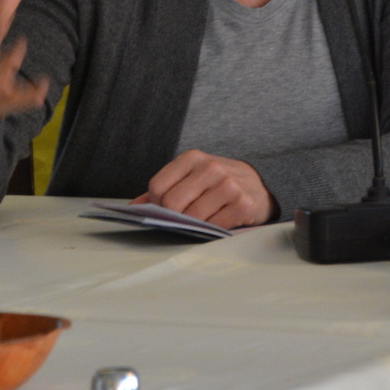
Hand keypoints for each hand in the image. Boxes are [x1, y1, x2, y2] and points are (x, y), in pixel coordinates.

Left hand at [137, 150, 274, 227]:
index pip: (157, 187)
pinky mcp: (243, 204)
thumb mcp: (190, 178)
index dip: (156, 205)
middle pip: (172, 203)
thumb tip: (131, 207)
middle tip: (183, 221)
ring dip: (193, 226)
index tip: (165, 210)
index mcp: (192, 158)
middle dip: (173, 218)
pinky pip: (214, 227)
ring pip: (193, 217)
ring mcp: (229, 185)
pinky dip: (211, 231)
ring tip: (201, 222)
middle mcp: (211, 168)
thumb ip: (162, 190)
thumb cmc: (216, 185)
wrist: (258, 188)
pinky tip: (216, 224)